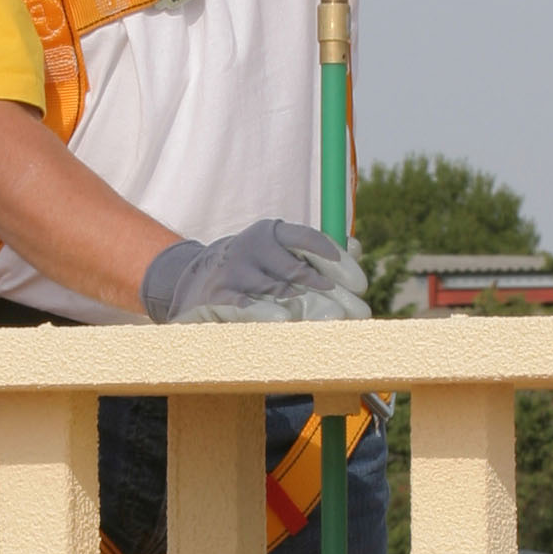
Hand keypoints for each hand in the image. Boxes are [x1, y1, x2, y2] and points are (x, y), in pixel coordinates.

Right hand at [142, 219, 369, 323]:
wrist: (192, 280)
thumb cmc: (251, 268)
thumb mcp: (279, 253)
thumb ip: (316, 252)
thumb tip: (356, 248)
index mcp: (272, 232)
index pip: (307, 239)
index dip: (336, 260)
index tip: (360, 284)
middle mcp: (252, 246)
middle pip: (297, 270)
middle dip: (328, 293)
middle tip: (356, 312)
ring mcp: (233, 270)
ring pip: (275, 290)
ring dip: (304, 307)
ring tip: (332, 321)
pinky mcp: (217, 295)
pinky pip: (245, 306)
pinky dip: (264, 314)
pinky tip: (282, 321)